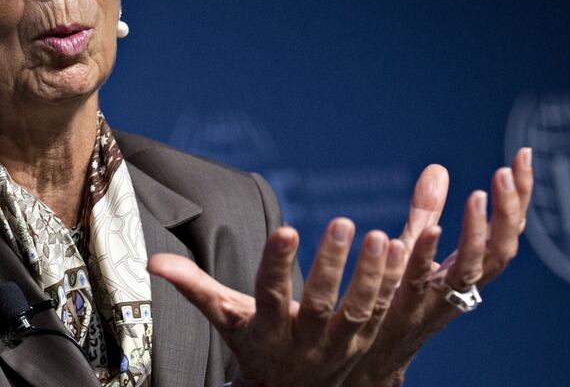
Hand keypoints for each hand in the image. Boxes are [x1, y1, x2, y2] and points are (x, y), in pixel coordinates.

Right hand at [147, 148, 532, 386]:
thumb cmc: (259, 345)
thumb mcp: (227, 318)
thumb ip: (195, 287)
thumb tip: (152, 262)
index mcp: (270, 327)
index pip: (270, 294)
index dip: (279, 265)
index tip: (286, 229)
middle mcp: (309, 338)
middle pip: (323, 305)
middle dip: (335, 266)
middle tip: (347, 224)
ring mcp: (343, 342)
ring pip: (364, 310)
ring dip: (377, 274)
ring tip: (387, 233)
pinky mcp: (369, 339)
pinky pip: (391, 310)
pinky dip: (405, 281)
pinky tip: (417, 243)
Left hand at [345, 147, 532, 386]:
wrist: (364, 358)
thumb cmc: (391, 299)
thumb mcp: (412, 248)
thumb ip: (426, 210)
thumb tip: (438, 168)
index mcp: (467, 269)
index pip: (507, 230)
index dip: (520, 196)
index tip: (523, 154)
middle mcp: (460, 287)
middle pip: (502, 251)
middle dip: (509, 211)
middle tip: (503, 172)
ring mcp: (435, 301)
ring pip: (471, 270)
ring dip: (477, 233)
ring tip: (477, 195)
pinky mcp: (402, 310)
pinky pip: (421, 283)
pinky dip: (428, 256)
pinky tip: (431, 230)